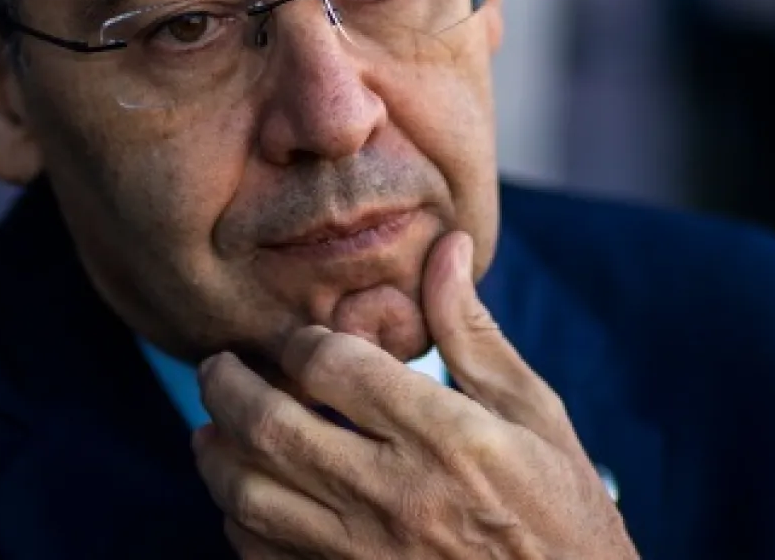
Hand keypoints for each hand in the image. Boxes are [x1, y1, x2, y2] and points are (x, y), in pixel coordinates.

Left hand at [192, 231, 637, 558]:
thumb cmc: (561, 511)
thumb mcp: (534, 414)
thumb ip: (474, 334)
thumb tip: (447, 247)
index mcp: (447, 438)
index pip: (334, 367)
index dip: (303, 341)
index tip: (303, 340)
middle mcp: (398, 496)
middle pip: (273, 427)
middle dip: (229, 386)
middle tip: (217, 366)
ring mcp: (367, 555)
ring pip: (252, 498)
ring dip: (217, 457)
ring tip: (212, 429)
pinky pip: (264, 558)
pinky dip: (239, 524)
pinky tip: (246, 499)